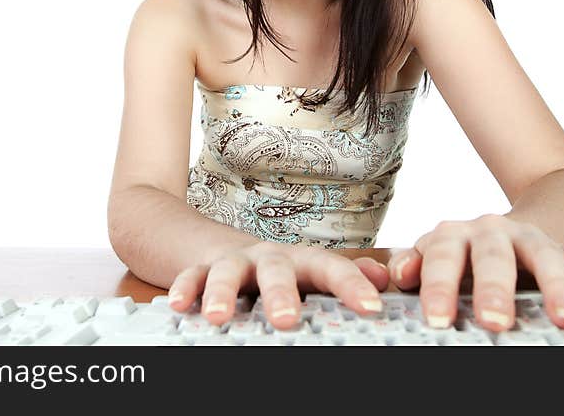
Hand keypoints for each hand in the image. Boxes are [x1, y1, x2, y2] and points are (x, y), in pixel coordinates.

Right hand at [167, 241, 390, 329]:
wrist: (221, 244)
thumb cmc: (280, 269)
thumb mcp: (312, 271)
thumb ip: (344, 276)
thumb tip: (383, 277)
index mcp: (302, 261)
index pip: (332, 268)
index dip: (352, 286)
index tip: (370, 308)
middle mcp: (268, 258)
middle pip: (276, 270)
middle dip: (280, 294)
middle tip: (286, 320)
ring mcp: (233, 262)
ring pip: (227, 271)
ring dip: (222, 293)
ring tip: (218, 318)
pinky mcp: (201, 268)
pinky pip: (191, 275)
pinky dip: (185, 288)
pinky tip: (180, 305)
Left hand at [386, 213, 563, 331]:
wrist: (507, 229)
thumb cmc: (460, 257)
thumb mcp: (433, 258)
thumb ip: (414, 266)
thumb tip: (400, 272)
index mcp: (454, 235)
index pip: (443, 258)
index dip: (439, 287)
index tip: (437, 321)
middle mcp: (493, 232)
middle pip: (494, 256)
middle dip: (494, 289)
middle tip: (495, 323)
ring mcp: (533, 239)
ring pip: (547, 257)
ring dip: (557, 288)